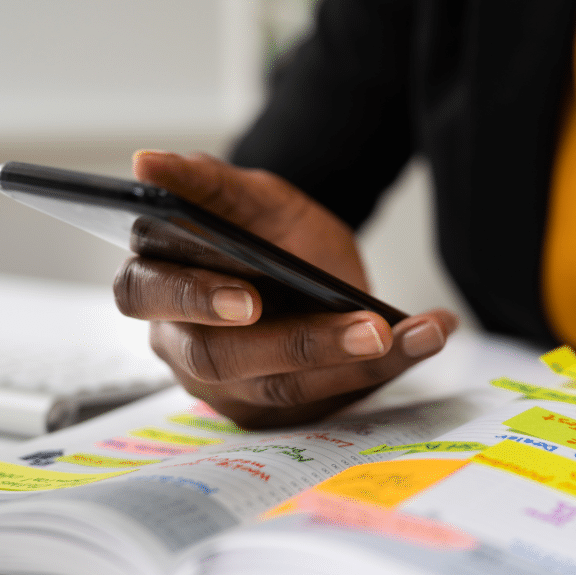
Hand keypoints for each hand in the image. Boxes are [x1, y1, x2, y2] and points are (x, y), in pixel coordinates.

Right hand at [114, 151, 457, 427]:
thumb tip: (147, 163)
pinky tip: (428, 335)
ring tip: (406, 330)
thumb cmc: (266, 232)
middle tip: (364, 330)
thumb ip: (203, 179)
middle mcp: (182, 345)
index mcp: (155, 285)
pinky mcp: (273, 410)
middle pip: (222, 360)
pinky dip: (386, 367)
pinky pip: (328, 398)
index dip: (194, 301)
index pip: (148, 297)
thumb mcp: (248, 196)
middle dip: (297, 345)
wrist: (308, 262)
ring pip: (284, 388)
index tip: (249, 300)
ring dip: (353, 361)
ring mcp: (226, 387)